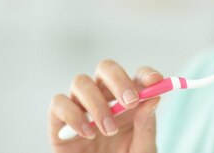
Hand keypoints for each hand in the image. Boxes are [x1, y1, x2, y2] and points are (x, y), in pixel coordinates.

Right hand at [48, 61, 163, 152]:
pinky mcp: (59, 122)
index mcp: (129, 101)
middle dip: (118, 80)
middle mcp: (105, 98)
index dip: (146, 74)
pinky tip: (88, 134)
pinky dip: (73, 115)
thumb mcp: (142, 148)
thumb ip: (146, 125)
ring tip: (108, 130)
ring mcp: (81, 107)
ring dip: (96, 103)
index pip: (138, 76)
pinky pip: (59, 103)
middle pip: (106, 68)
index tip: (155, 81)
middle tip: (130, 101)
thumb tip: (153, 98)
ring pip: (81, 82)